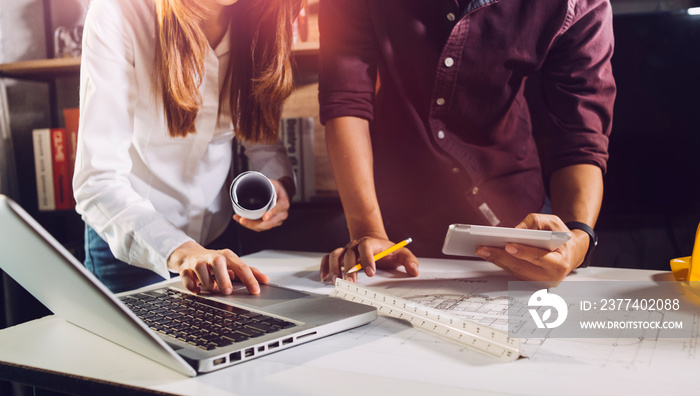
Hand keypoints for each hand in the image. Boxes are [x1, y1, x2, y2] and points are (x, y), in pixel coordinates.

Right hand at [167, 241, 269, 294]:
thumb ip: (248, 271)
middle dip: (223, 279)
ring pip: (203, 275)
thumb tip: (265, 280)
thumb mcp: (231, 264)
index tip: (255, 291)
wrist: (189, 255)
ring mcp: (198, 262)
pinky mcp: (185, 269)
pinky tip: (198, 289)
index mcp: (227, 255)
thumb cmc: (215, 262)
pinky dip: (193, 287)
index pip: (241, 267)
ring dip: (208, 285)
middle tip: (227, 291)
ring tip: (212, 287)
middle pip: (218, 264)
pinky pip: (188, 281)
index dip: (250, 279)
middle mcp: (213, 257)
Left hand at [233, 178, 290, 231]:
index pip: (278, 209)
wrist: (284, 193)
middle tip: (242, 220)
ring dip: (250, 225)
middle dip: (254, 224)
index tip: (264, 217)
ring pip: (263, 227)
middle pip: (268, 223)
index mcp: (284, 203)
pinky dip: (251, 225)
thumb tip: (249, 180)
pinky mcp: (272, 223)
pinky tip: (243, 221)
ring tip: (239, 219)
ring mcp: (277, 220)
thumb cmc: (278, 188)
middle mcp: (282, 214)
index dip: (271, 213)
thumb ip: (264, 183)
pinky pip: (261, 227)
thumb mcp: (273, 183)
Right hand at [320, 236, 418, 283]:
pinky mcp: (339, 256)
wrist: (373, 241)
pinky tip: (325, 278)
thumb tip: (414, 270)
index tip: (370, 272)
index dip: (367, 258)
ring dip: (334, 268)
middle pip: (349, 253)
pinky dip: (324, 267)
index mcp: (371, 243)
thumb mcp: (400, 253)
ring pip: (335, 254)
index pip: (366, 246)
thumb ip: (409, 260)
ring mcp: (346, 250)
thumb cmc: (386, 250)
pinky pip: (327, 258)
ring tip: (336, 281)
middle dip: (349, 268)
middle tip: (352, 282)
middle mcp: (356, 245)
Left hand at [474, 213, 588, 281]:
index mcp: (559, 263)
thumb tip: (515, 229)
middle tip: (483, 248)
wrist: (571, 254)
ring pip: (515, 272)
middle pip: (521, 267)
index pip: (539, 258)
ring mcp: (540, 283)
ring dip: (497, 261)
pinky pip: (514, 273)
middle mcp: (550, 277)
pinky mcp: (531, 283)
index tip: (508, 245)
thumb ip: (536, 222)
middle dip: (500, 257)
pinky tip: (490, 254)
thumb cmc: (562, 238)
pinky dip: (501, 263)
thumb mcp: (553, 223)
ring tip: (482, 250)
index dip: (523, 252)